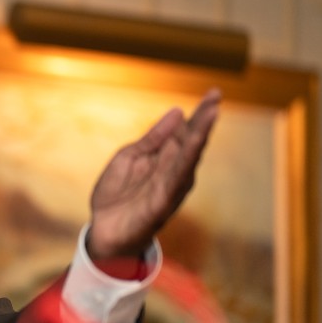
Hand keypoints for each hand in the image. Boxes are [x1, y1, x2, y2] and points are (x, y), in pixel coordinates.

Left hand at [86, 88, 220, 267]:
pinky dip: (186, 159)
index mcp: (165, 158)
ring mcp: (171, 186)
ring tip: (211, 113)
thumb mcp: (130, 156)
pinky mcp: (163, 200)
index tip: (214, 93)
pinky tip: (193, 144)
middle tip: (217, 95)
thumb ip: (153, 138)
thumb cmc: (117, 195)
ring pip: (190, 157)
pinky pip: (177, 177)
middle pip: (192, 141)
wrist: (104, 229)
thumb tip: (178, 111)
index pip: (186, 132)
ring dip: (200, 135)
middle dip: (205, 119)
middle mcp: (174, 171)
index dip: (199, 113)